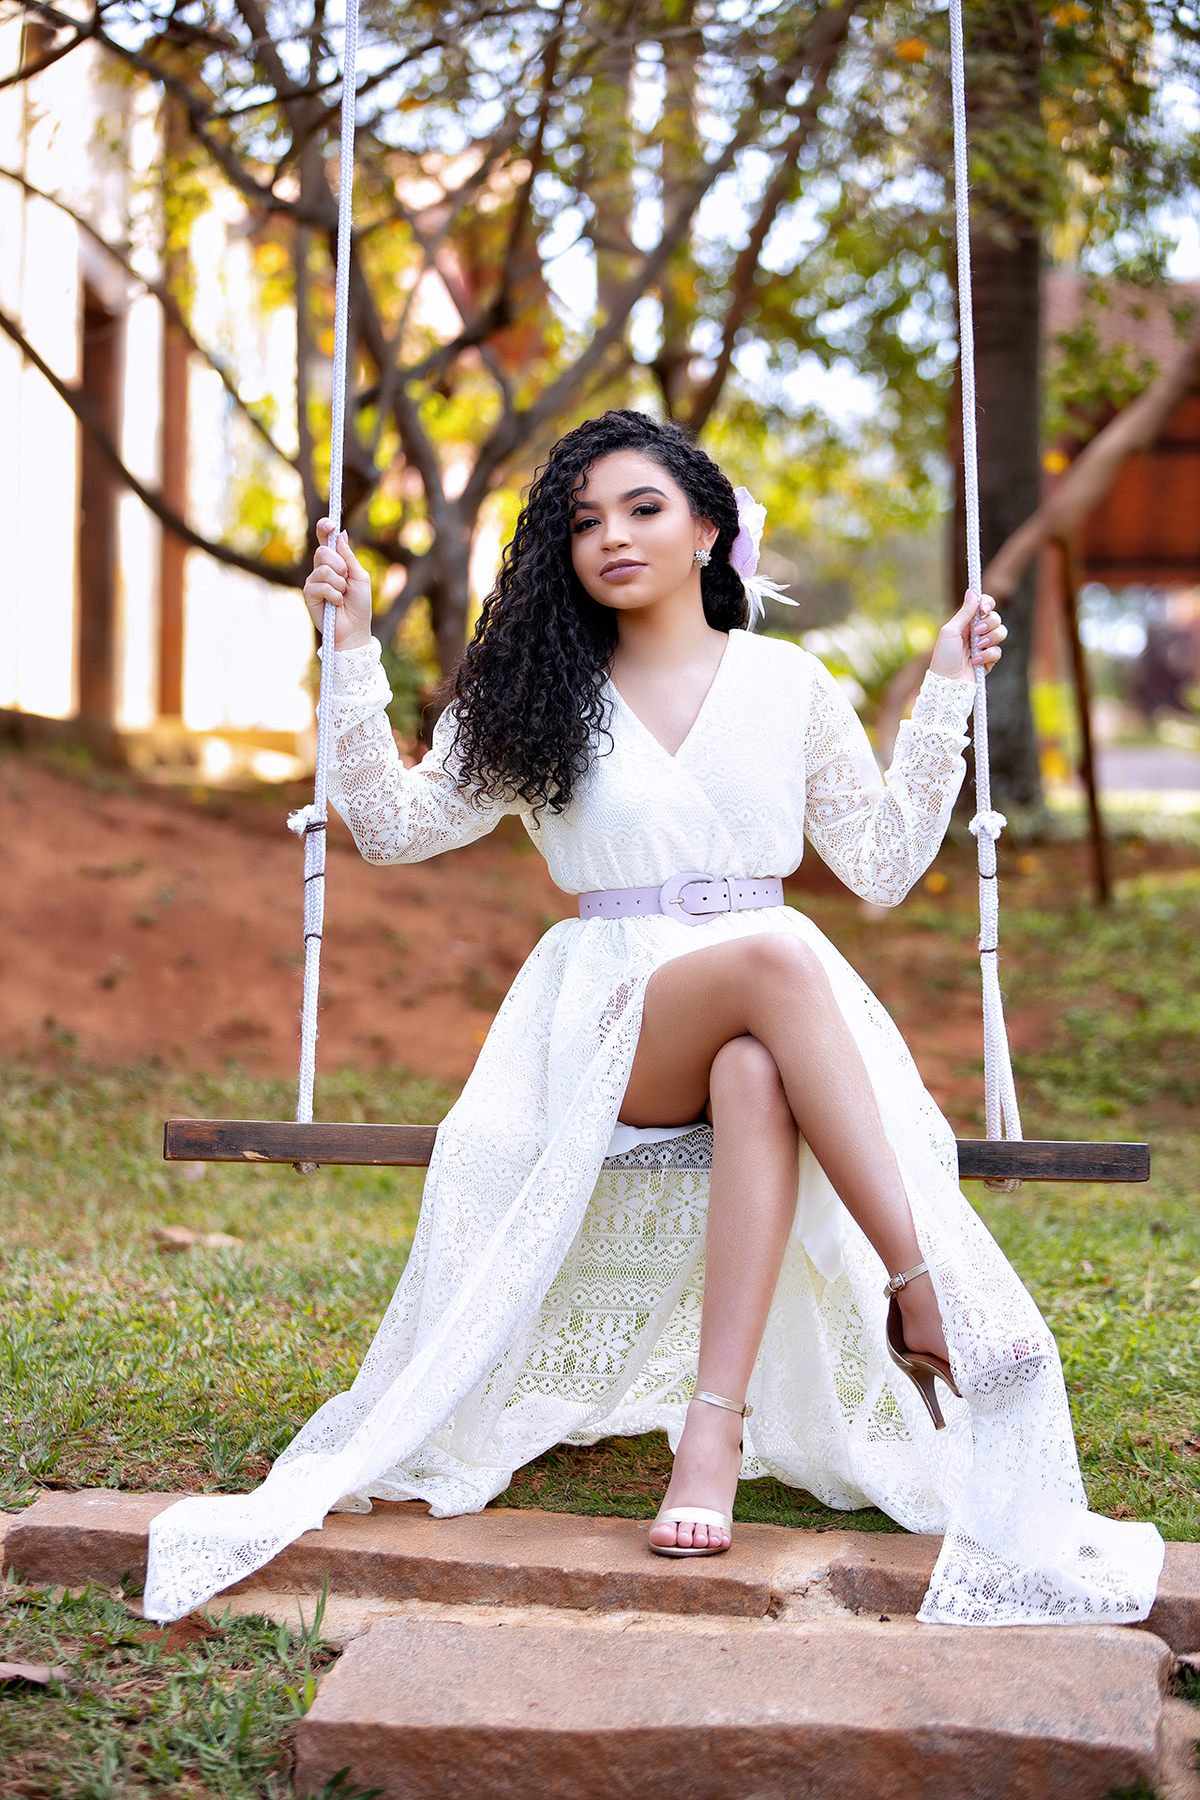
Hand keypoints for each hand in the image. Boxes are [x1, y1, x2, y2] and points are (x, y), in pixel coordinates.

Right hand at [303, 520, 372, 650]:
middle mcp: (321, 569)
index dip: (324, 528)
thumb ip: (349, 556)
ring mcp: (314, 581)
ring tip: (342, 595)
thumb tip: (341, 534)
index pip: (324, 540)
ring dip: (339, 583)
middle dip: (339, 565)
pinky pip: (320, 584)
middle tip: (346, 579)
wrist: (355, 629)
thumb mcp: (360, 576)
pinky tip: (336, 603)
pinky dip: (334, 594)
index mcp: (335, 562)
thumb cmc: (359, 604)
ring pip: (323, 568)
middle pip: (322, 551)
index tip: (330, 525)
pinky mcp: (309, 594)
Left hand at [929, 589, 1005, 682]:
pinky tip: (975, 662)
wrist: (947, 683)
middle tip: (978, 631)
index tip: (985, 608)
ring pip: (1001, 633)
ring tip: (977, 648)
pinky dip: (987, 656)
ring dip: (990, 638)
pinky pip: (998, 652)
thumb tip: (972, 592)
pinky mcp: (988, 660)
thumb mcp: (950, 631)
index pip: (983, 606)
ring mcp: (983, 646)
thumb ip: (964, 613)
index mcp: (965, 623)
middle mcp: (976, 633)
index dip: (987, 603)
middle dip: (990, 623)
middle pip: (995, 618)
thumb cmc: (944, 657)